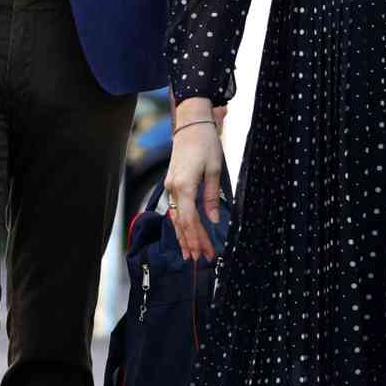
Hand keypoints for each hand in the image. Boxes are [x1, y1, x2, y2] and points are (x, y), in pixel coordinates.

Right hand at [164, 99, 224, 262]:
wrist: (190, 125)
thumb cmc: (205, 144)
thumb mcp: (215, 170)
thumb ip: (212, 197)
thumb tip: (214, 220)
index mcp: (183, 186)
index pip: (190, 220)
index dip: (198, 239)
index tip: (206, 253)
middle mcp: (173, 189)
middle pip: (181, 222)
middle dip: (191, 242)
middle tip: (200, 260)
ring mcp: (171, 186)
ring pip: (176, 217)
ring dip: (183, 236)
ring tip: (190, 253)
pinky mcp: (173, 183)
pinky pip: (175, 209)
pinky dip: (180, 224)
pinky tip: (184, 234)